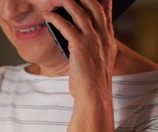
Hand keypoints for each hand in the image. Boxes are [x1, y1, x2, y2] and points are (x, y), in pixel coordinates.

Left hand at [43, 0, 115, 131]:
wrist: (94, 96)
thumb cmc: (92, 83)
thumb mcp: (97, 62)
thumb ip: (93, 48)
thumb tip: (79, 42)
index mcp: (108, 40)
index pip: (106, 13)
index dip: (101, 0)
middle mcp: (103, 37)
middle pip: (94, 7)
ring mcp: (93, 40)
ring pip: (80, 13)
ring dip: (68, 2)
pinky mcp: (80, 46)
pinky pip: (67, 27)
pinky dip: (56, 19)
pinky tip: (49, 15)